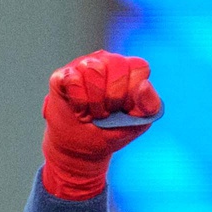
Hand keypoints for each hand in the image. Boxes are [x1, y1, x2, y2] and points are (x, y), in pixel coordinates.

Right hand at [41, 51, 161, 198]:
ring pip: (93, 68)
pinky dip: (78, 102)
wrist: (80, 149)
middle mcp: (106, 62)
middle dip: (113, 96)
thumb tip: (144, 85)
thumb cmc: (111, 131)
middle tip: (106, 113)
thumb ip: (149, 105)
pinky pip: (73, 79)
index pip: (139, 66)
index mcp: (129, 71)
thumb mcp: (137, 124)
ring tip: (92, 112)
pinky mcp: (62, 75)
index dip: (133, 91)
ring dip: (94, 101)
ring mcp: (83, 65)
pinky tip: (78, 109)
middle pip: (116, 63)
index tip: (125, 109)